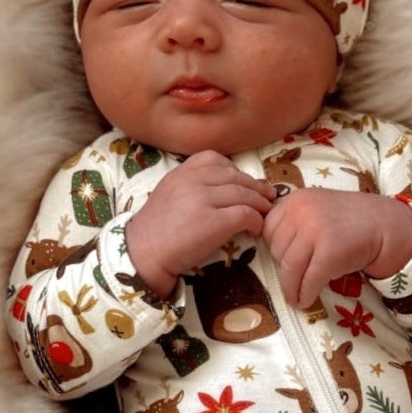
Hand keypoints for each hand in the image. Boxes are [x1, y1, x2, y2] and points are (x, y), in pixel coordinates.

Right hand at [125, 151, 274, 296]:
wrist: (143, 253)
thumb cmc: (156, 230)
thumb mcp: (168, 194)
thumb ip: (190, 185)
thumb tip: (221, 188)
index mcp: (181, 173)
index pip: (215, 159)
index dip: (236, 170)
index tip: (244, 181)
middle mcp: (193, 181)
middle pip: (235, 177)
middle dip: (255, 187)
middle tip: (268, 196)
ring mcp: (204, 200)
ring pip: (244, 194)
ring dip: (260, 204)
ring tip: (266, 213)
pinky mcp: (214, 222)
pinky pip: (245, 214)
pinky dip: (256, 221)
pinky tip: (255, 230)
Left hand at [262, 188, 411, 307]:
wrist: (387, 226)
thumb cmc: (353, 221)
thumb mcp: (319, 208)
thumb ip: (297, 220)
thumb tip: (275, 251)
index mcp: (297, 199)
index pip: (269, 228)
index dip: (275, 248)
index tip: (284, 260)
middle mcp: (302, 212)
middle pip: (277, 249)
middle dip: (284, 268)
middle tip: (295, 278)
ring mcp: (315, 231)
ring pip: (289, 268)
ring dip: (291, 288)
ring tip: (296, 297)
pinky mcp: (328, 254)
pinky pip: (308, 280)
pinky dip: (304, 294)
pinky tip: (306, 300)